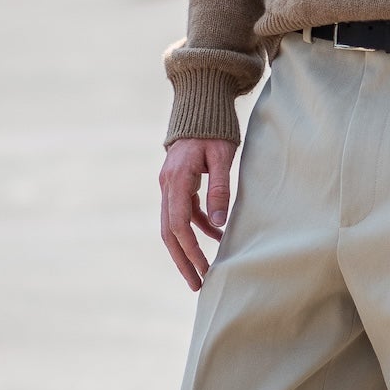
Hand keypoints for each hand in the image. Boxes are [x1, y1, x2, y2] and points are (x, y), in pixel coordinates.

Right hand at [160, 136, 237, 290]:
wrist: (200, 104)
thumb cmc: (215, 129)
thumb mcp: (222, 157)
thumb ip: (220, 189)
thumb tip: (218, 224)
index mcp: (176, 179)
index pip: (179, 225)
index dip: (190, 252)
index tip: (204, 271)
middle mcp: (166, 184)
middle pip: (169, 232)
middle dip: (183, 260)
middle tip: (197, 285)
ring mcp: (169, 184)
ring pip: (173, 225)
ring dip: (187, 249)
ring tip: (204, 271)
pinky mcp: (177, 183)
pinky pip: (183, 212)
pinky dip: (197, 227)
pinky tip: (217, 237)